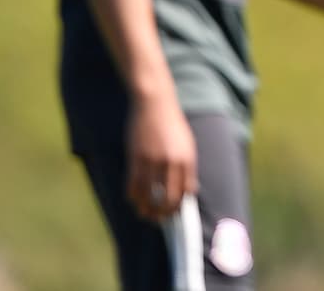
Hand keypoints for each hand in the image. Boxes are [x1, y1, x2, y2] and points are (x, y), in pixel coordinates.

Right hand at [126, 94, 197, 220]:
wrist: (155, 104)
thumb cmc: (172, 124)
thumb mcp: (187, 144)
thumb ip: (188, 167)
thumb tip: (190, 190)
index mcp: (187, 159)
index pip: (185, 193)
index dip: (179, 207)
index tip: (174, 213)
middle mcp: (172, 163)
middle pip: (167, 199)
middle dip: (163, 214)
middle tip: (159, 219)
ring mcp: (153, 161)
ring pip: (148, 196)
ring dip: (146, 209)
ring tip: (145, 213)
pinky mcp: (136, 158)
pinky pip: (133, 185)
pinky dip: (133, 196)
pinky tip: (134, 199)